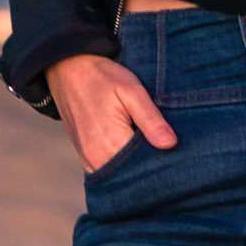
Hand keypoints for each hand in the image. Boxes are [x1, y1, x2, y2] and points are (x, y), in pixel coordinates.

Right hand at [46, 52, 176, 171]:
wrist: (68, 70)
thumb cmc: (102, 77)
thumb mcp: (131, 91)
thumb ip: (151, 119)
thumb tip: (171, 144)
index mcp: (110, 143)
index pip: (146, 167)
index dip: (165, 161)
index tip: (177, 151)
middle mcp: (96, 158)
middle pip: (133, 175)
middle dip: (152, 166)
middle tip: (168, 148)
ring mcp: (88, 160)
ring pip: (121, 175)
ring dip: (137, 166)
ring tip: (152, 147)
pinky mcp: (85, 158)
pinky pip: (109, 170)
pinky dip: (123, 165)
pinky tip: (135, 149)